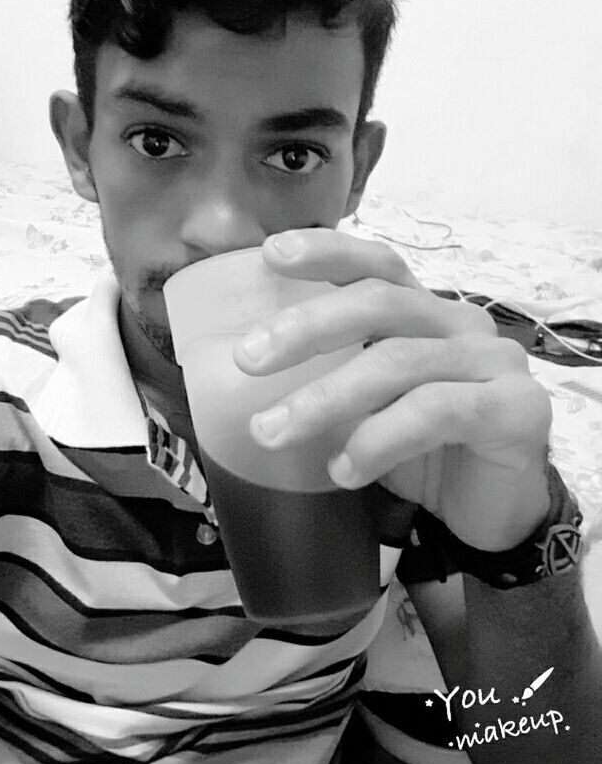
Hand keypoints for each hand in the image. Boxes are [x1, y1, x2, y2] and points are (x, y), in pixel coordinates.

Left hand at [233, 229, 552, 551]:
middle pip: (380, 303)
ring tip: (272, 433)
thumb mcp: (370, 405)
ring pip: (398, 361)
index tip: (271, 253)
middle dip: (307, 327)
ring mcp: (495, 362)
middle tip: (247, 359)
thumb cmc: (421, 450)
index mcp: (424, 312)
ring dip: (325, 399)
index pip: (379, 263)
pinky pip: (435, 412)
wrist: (493, 512)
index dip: (328, 252)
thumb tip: (247, 363)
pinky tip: (343, 471)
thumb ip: (334, 374)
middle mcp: (461, 324)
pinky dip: (378, 439)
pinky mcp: (516, 407)